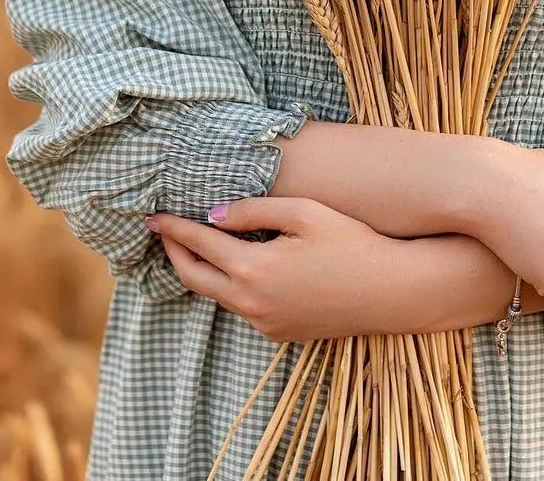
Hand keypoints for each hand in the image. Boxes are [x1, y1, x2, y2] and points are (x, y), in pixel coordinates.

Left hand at [146, 198, 412, 342]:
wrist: (390, 290)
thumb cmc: (351, 241)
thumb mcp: (303, 212)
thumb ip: (253, 210)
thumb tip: (213, 215)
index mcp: (254, 269)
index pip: (198, 244)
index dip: (173, 228)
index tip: (153, 215)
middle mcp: (252, 303)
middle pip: (194, 278)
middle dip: (174, 252)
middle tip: (163, 231)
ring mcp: (265, 323)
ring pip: (218, 294)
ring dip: (203, 269)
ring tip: (198, 243)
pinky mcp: (279, 334)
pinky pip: (243, 307)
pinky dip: (231, 285)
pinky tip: (240, 265)